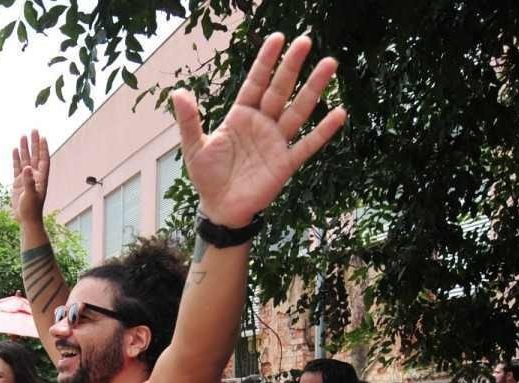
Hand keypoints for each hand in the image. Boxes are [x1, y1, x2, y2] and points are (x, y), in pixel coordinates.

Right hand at [11, 130, 48, 224]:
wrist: (26, 219)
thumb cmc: (32, 209)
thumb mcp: (30, 195)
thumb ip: (29, 181)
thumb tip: (27, 168)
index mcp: (41, 178)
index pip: (43, 159)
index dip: (43, 148)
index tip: (42, 137)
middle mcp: (35, 176)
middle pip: (35, 156)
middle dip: (34, 143)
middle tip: (34, 130)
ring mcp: (26, 178)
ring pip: (25, 160)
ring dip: (25, 148)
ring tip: (23, 136)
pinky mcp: (18, 183)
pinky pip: (17, 167)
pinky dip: (16, 158)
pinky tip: (15, 150)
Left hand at [170, 33, 345, 226]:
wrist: (219, 208)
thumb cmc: (207, 176)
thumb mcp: (194, 146)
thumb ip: (189, 120)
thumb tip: (179, 92)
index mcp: (240, 116)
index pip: (255, 82)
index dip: (265, 61)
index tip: (277, 38)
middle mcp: (262, 124)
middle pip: (280, 90)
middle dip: (292, 66)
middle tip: (306, 40)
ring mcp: (276, 142)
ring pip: (298, 111)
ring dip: (313, 89)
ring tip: (329, 64)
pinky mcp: (285, 164)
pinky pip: (307, 145)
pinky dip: (323, 131)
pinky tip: (339, 113)